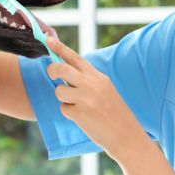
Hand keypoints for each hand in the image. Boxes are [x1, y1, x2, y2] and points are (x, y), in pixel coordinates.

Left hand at [45, 37, 147, 160]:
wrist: (127, 136)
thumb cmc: (114, 113)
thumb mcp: (105, 90)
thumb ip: (87, 80)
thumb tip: (64, 72)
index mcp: (98, 77)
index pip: (75, 58)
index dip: (59, 48)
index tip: (47, 39)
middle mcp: (92, 84)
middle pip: (61, 69)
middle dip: (52, 70)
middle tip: (51, 74)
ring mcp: (86, 98)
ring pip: (59, 91)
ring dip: (64, 99)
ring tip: (78, 106)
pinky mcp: (80, 113)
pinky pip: (64, 108)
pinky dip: (70, 114)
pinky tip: (84, 118)